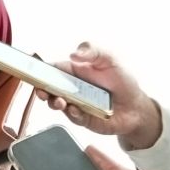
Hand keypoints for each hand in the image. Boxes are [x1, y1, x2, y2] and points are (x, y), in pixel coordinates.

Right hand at [36, 42, 161, 149]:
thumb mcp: (109, 58)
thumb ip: (92, 50)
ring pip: (56, 104)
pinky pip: (73, 117)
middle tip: (42, 91)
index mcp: (72, 72)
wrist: (137, 106)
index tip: (33, 72)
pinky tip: (76, 109)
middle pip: (48, 88)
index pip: (51, 70)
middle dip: (41, 90)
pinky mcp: (83, 118)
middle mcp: (70, 88)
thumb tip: (73, 54)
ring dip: (54, 103)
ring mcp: (75, 104)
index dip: (39, 70)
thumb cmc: (122, 80)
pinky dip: (72, 114)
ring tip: (59, 101)